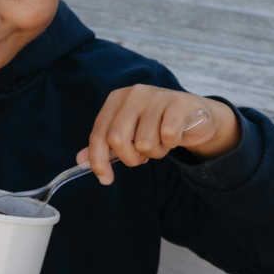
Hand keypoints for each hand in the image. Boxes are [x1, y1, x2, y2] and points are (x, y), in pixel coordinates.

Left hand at [75, 85, 240, 185]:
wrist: (193, 115)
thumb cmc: (156, 125)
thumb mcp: (128, 132)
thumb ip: (105, 144)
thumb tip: (80, 160)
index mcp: (116, 99)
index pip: (98, 134)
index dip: (98, 160)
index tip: (105, 179)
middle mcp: (133, 94)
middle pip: (118, 140)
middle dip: (130, 158)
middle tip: (141, 156)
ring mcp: (157, 96)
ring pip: (145, 143)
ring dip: (154, 153)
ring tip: (160, 142)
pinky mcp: (178, 103)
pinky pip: (168, 137)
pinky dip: (171, 145)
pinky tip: (174, 137)